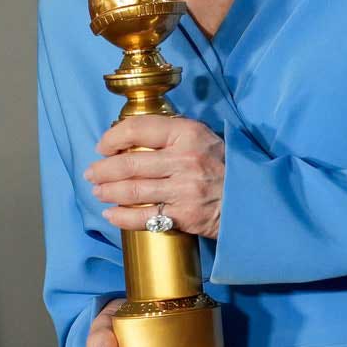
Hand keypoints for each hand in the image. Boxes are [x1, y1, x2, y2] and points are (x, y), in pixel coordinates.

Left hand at [86, 114, 225, 239]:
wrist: (254, 197)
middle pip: (130, 163)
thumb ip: (174, 136)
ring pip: (132, 190)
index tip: (103, 145)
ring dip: (109, 191)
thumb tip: (134, 139)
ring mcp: (184, 189)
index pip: (140, 129)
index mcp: (188, 134)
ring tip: (98, 191)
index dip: (114, 137)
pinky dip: (122, 217)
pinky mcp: (185, 215)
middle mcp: (184, 159)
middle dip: (104, 169)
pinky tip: (111, 214)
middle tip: (92, 173)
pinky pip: (144, 217)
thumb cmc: (226, 165)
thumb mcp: (204, 138)